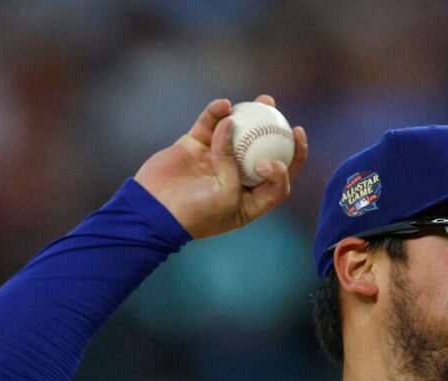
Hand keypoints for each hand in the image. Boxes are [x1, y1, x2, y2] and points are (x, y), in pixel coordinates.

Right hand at [136, 96, 307, 241]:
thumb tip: (233, 122)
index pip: (279, 180)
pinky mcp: (195, 146)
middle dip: (275, 131)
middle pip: (262, 151)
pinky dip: (216, 114)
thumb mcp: (226, 194)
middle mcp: (235, 179)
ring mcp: (215, 161)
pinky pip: (209, 125)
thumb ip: (233, 161)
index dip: (293, 159)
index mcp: (250, 200)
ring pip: (237, 134)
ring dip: (250, 116)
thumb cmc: (196, 212)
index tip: (294, 138)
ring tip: (263, 100)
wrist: (154, 211)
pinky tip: (224, 105)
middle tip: (280, 113)